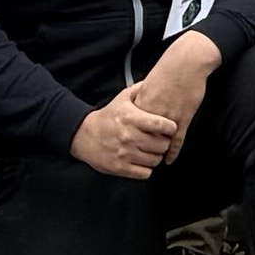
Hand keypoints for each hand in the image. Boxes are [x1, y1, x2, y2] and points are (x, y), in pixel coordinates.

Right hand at [70, 84, 187, 180]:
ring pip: (155, 160)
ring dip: (156, 156)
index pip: (161, 124)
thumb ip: (141, 89)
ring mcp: (125, 154)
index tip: (170, 128)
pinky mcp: (120, 168)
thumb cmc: (107, 117)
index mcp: (130, 118)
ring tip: (152, 150)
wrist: (84, 135)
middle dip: (164, 142)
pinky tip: (143, 160)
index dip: (170, 127)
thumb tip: (157, 81)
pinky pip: (145, 173)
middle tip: (161, 140)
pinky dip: (147, 168)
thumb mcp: (122, 98)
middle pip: (162, 145)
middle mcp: (128, 136)